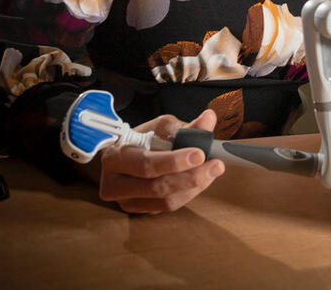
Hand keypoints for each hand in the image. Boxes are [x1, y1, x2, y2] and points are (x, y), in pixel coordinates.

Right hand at [96, 109, 223, 213]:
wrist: (124, 156)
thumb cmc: (142, 138)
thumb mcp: (160, 126)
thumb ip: (185, 126)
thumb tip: (209, 118)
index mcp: (114, 157)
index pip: (146, 164)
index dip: (174, 161)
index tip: (200, 154)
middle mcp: (114, 184)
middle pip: (157, 187)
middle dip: (191, 177)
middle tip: (216, 165)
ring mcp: (124, 201)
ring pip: (164, 202)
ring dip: (194, 187)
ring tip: (213, 171)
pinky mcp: (137, 210)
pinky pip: (166, 208)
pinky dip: (187, 194)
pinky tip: (200, 180)